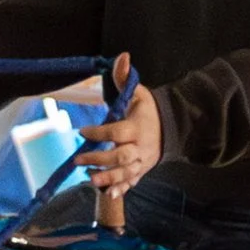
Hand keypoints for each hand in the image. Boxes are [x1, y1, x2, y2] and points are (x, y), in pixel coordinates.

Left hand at [71, 52, 161, 209]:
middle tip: (78, 160)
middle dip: (100, 159)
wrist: (171, 128)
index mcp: (137, 126)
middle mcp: (141, 146)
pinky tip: (108, 195)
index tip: (82, 132)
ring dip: (108, 177)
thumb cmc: (147, 109)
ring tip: (89, 179)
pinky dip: (121, 189)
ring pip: (126, 172)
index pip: (117, 131)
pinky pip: (132, 182)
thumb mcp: (138, 91)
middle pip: (121, 156)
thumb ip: (124, 77)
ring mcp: (143, 160)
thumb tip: (122, 55)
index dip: (100, 133)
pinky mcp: (142, 170)